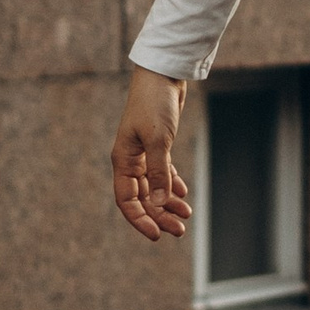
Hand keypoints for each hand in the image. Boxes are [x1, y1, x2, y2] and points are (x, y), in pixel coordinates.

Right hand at [112, 66, 192, 240]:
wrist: (163, 76)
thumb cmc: (155, 105)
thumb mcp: (159, 140)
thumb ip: (160, 172)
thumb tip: (161, 203)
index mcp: (123, 161)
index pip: (127, 200)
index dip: (139, 219)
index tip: (156, 234)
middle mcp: (130, 160)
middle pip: (142, 197)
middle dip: (159, 215)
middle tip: (179, 230)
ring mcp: (143, 153)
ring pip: (154, 186)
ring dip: (167, 202)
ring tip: (186, 216)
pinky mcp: (157, 145)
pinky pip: (162, 173)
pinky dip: (171, 184)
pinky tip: (182, 194)